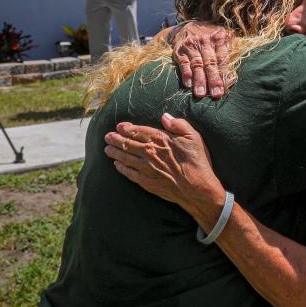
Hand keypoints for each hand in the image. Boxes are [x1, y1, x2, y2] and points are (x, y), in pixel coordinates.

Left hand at [104, 114, 225, 224]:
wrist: (197, 189)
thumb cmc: (198, 162)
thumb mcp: (194, 137)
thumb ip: (179, 124)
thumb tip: (165, 117)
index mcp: (160, 139)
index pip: (138, 131)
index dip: (127, 128)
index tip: (119, 126)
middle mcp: (149, 152)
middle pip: (128, 143)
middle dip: (116, 139)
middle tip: (108, 137)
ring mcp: (146, 168)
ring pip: (125, 158)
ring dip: (115, 152)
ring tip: (107, 149)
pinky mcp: (146, 182)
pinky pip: (129, 173)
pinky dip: (121, 168)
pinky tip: (117, 165)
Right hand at [171, 22, 230, 98]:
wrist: (186, 27)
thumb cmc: (210, 38)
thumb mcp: (222, 38)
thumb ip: (230, 54)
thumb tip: (233, 77)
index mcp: (219, 38)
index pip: (223, 58)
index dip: (225, 73)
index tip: (226, 86)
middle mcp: (205, 41)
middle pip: (210, 63)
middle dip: (213, 79)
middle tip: (216, 94)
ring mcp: (191, 46)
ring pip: (197, 64)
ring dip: (199, 80)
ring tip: (201, 94)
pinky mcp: (179, 51)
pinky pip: (183, 63)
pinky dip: (186, 74)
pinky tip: (188, 84)